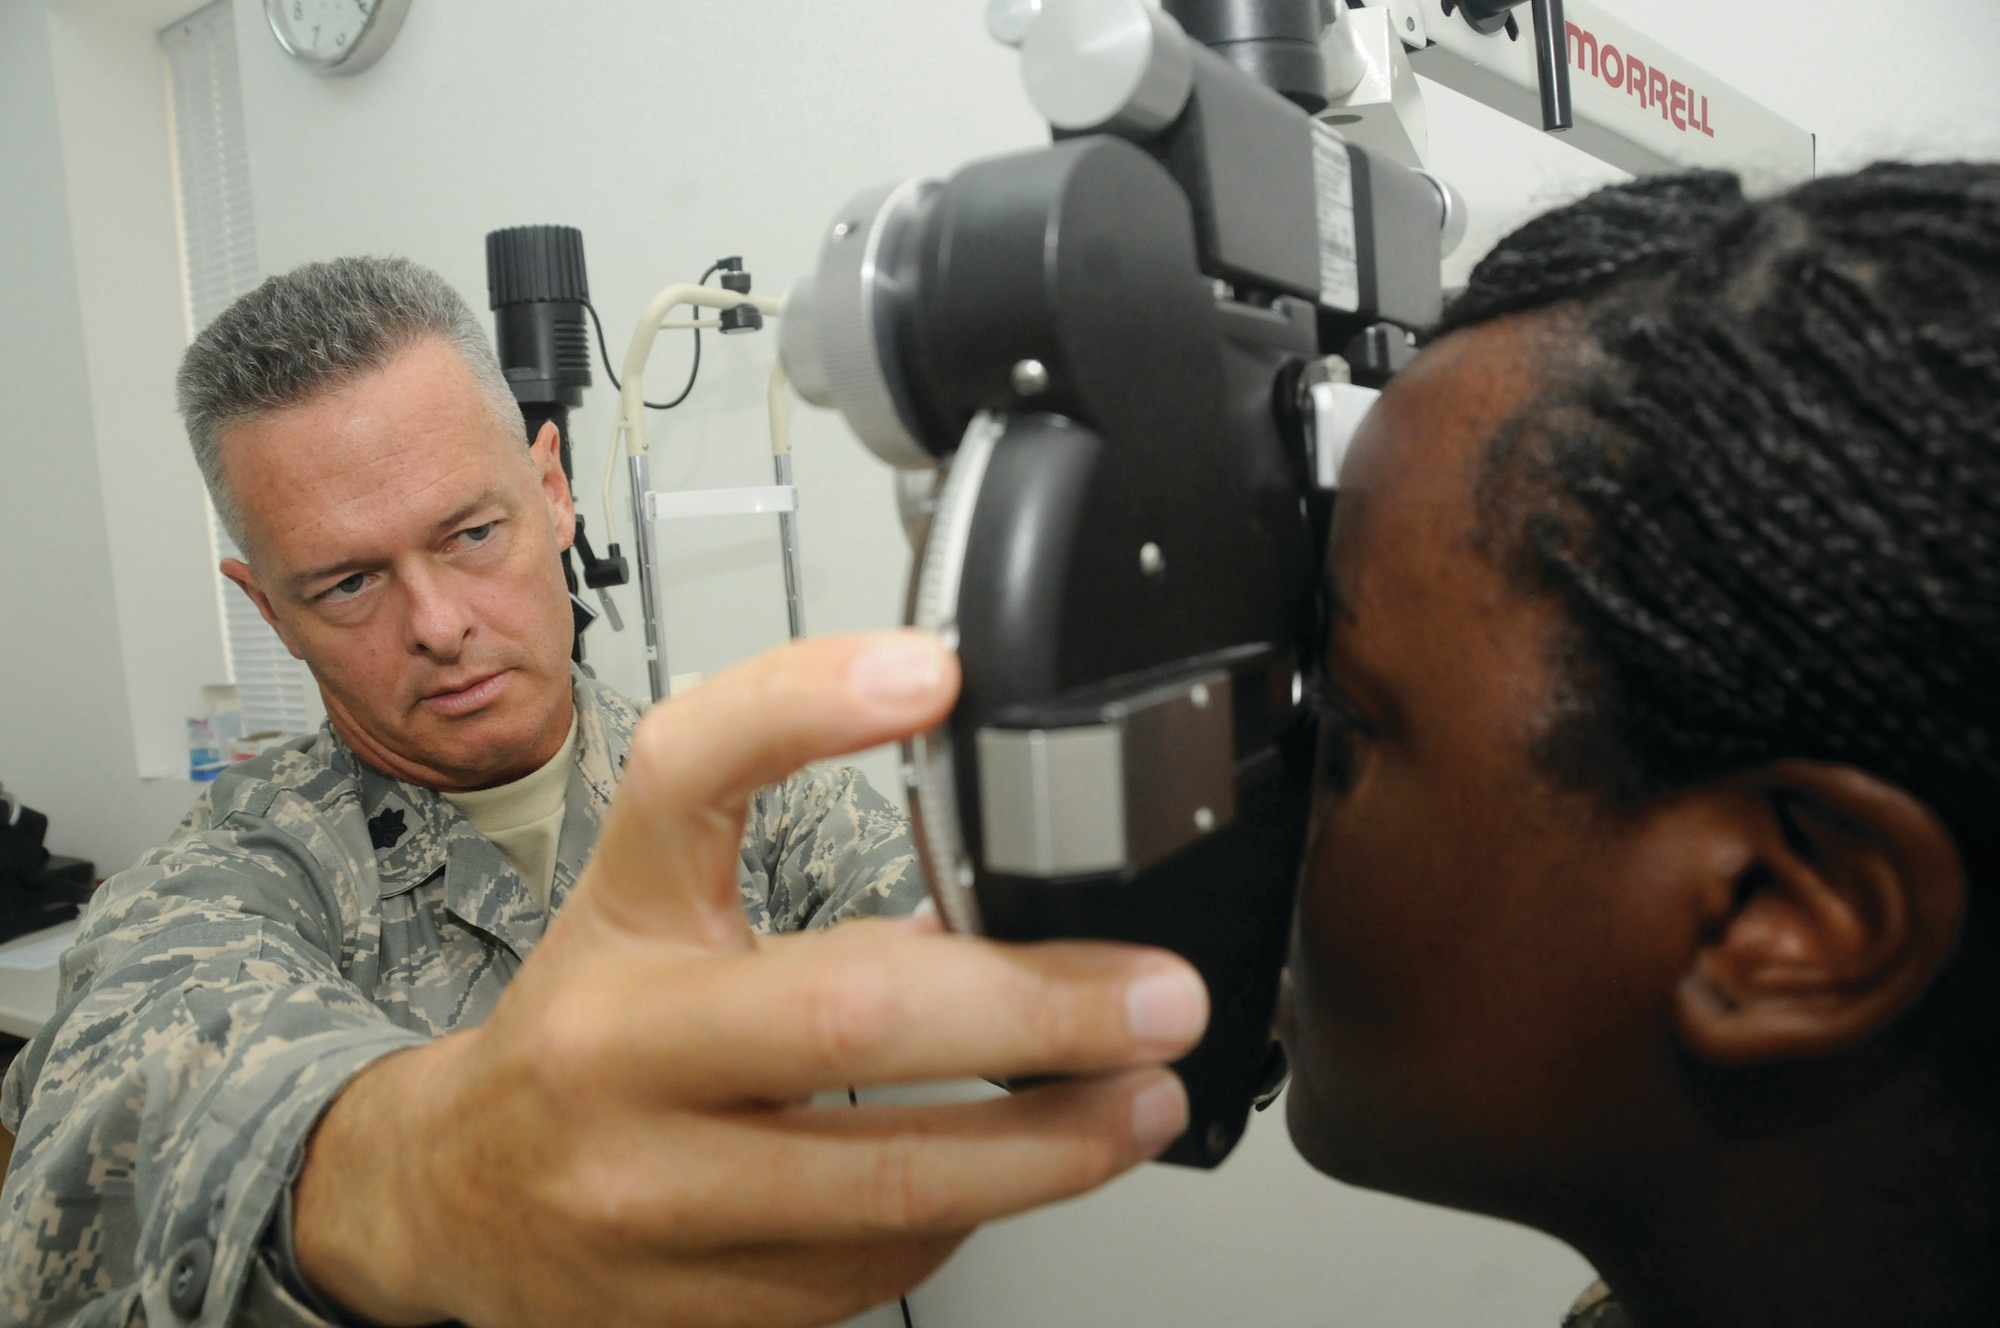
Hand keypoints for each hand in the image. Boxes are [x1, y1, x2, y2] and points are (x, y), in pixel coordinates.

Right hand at [295, 631, 1208, 1327]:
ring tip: (1142, 1102)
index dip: (807, 706)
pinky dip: (966, 1215)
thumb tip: (989, 853)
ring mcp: (650, 1194)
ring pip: (892, 1184)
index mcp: (620, 916)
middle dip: (1040, 1010)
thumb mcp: (651, 906)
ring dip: (1053, 1146)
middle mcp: (619, 1050)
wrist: (451, 1195)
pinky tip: (1004, 1178)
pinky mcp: (691, 1306)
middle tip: (1158, 997)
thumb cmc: (584, 1031)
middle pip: (849, 1014)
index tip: (935, 673)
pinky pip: (874, 1266)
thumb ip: (778, 844)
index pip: (690, 776)